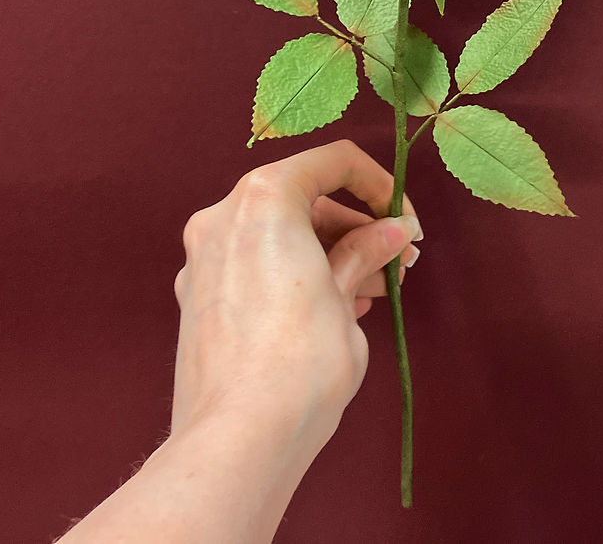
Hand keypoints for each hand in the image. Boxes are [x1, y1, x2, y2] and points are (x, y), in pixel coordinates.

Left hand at [170, 139, 421, 451]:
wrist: (238, 440)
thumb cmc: (302, 360)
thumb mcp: (347, 295)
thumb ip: (366, 251)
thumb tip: (392, 232)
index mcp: (263, 199)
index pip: (333, 162)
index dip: (379, 185)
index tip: (404, 222)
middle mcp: (223, 217)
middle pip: (304, 200)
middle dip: (356, 227)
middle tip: (397, 262)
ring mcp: (203, 259)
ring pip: (279, 235)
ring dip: (330, 253)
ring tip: (374, 289)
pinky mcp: (198, 298)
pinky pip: (257, 265)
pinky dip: (296, 272)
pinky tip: (333, 307)